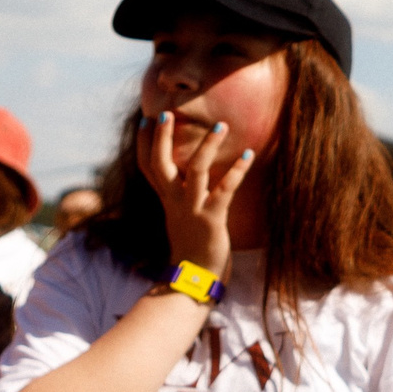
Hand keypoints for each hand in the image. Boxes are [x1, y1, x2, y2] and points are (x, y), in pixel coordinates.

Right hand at [141, 111, 255, 273]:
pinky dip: (237, 171)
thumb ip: (180, 196)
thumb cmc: (192, 246)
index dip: (144, 143)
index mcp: (166, 200)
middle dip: (161, 138)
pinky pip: (225, 190)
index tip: (145, 120)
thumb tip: (185, 176)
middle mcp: (174, 202)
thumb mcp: (181, 216)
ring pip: (197, 170)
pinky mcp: (212, 219)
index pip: (147, 167)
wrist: (197, 278)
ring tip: (221, 125)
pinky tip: (248, 155)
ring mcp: (192, 209)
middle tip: (166, 113)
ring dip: (208, 146)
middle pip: (160, 164)